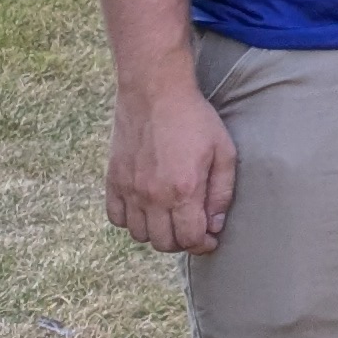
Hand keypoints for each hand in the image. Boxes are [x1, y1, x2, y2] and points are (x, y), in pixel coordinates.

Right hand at [108, 83, 238, 254]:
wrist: (155, 93)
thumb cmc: (195, 120)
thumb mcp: (224, 152)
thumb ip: (222, 192)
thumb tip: (215, 225)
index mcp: (182, 190)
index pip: (189, 239)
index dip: (203, 244)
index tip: (210, 239)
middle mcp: (151, 195)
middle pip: (162, 243)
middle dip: (182, 242)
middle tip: (193, 229)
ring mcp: (129, 189)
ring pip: (139, 235)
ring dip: (157, 233)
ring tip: (171, 218)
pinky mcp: (113, 180)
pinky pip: (116, 218)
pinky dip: (131, 221)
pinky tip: (147, 209)